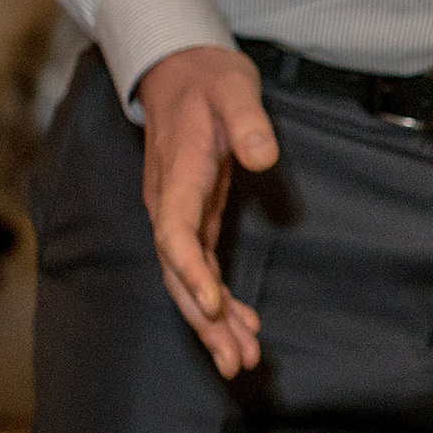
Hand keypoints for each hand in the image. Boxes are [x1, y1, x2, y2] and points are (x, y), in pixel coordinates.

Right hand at [139, 44, 277, 377]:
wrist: (177, 71)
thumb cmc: (207, 81)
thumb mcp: (233, 89)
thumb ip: (249, 121)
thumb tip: (263, 156)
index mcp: (178, 176)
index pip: (175, 232)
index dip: (192, 272)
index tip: (213, 307)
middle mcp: (168, 204)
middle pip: (179, 273)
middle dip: (205, 320)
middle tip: (235, 359)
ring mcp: (176, 215)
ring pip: (186, 280)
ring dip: (212, 323)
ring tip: (242, 360)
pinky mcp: (191, 218)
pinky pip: (198, 270)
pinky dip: (219, 302)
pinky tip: (244, 327)